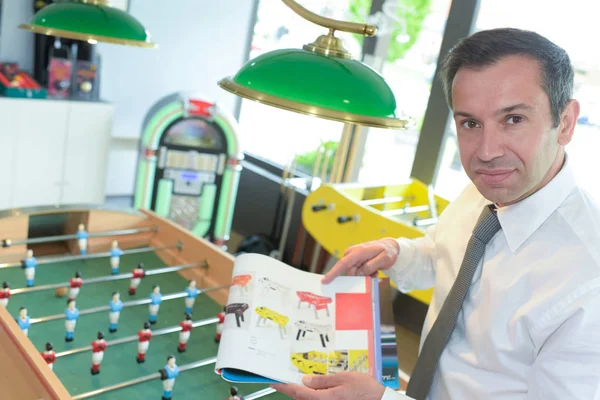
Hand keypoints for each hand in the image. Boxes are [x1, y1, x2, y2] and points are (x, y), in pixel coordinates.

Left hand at [271, 372, 385, 399]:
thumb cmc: (364, 390)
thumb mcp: (343, 378)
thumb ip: (323, 380)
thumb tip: (306, 379)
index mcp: (323, 399)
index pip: (298, 392)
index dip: (284, 387)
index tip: (273, 382)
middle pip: (301, 398)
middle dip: (293, 389)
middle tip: (288, 378)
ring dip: (305, 392)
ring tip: (306, 380)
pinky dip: (314, 395)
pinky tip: (319, 388)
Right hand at [321, 238, 399, 283]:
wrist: (389, 246)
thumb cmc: (388, 251)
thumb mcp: (384, 259)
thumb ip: (371, 266)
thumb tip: (360, 273)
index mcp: (358, 252)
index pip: (343, 263)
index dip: (333, 273)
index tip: (324, 281)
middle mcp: (352, 253)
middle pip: (350, 273)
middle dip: (360, 277)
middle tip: (374, 274)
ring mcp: (352, 257)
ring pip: (354, 274)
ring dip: (364, 275)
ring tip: (375, 270)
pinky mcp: (354, 260)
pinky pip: (356, 272)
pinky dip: (364, 273)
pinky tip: (373, 270)